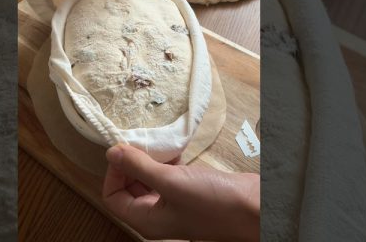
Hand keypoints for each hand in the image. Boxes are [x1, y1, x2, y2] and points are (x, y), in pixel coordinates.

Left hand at [102, 145, 258, 241]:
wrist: (254, 207)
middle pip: (128, 188)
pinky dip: (167, 161)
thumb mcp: (171, 182)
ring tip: (156, 144)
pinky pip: (167, 175)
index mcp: (147, 221)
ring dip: (148, 161)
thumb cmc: (214, 203)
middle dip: (130, 165)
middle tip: (139, 143)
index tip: (124, 151)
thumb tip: (111, 152)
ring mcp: (174, 203)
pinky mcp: (189, 192)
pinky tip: (174, 149)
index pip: (112, 197)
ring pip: (148, 180)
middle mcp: (157, 215)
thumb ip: (139, 167)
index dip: (114, 173)